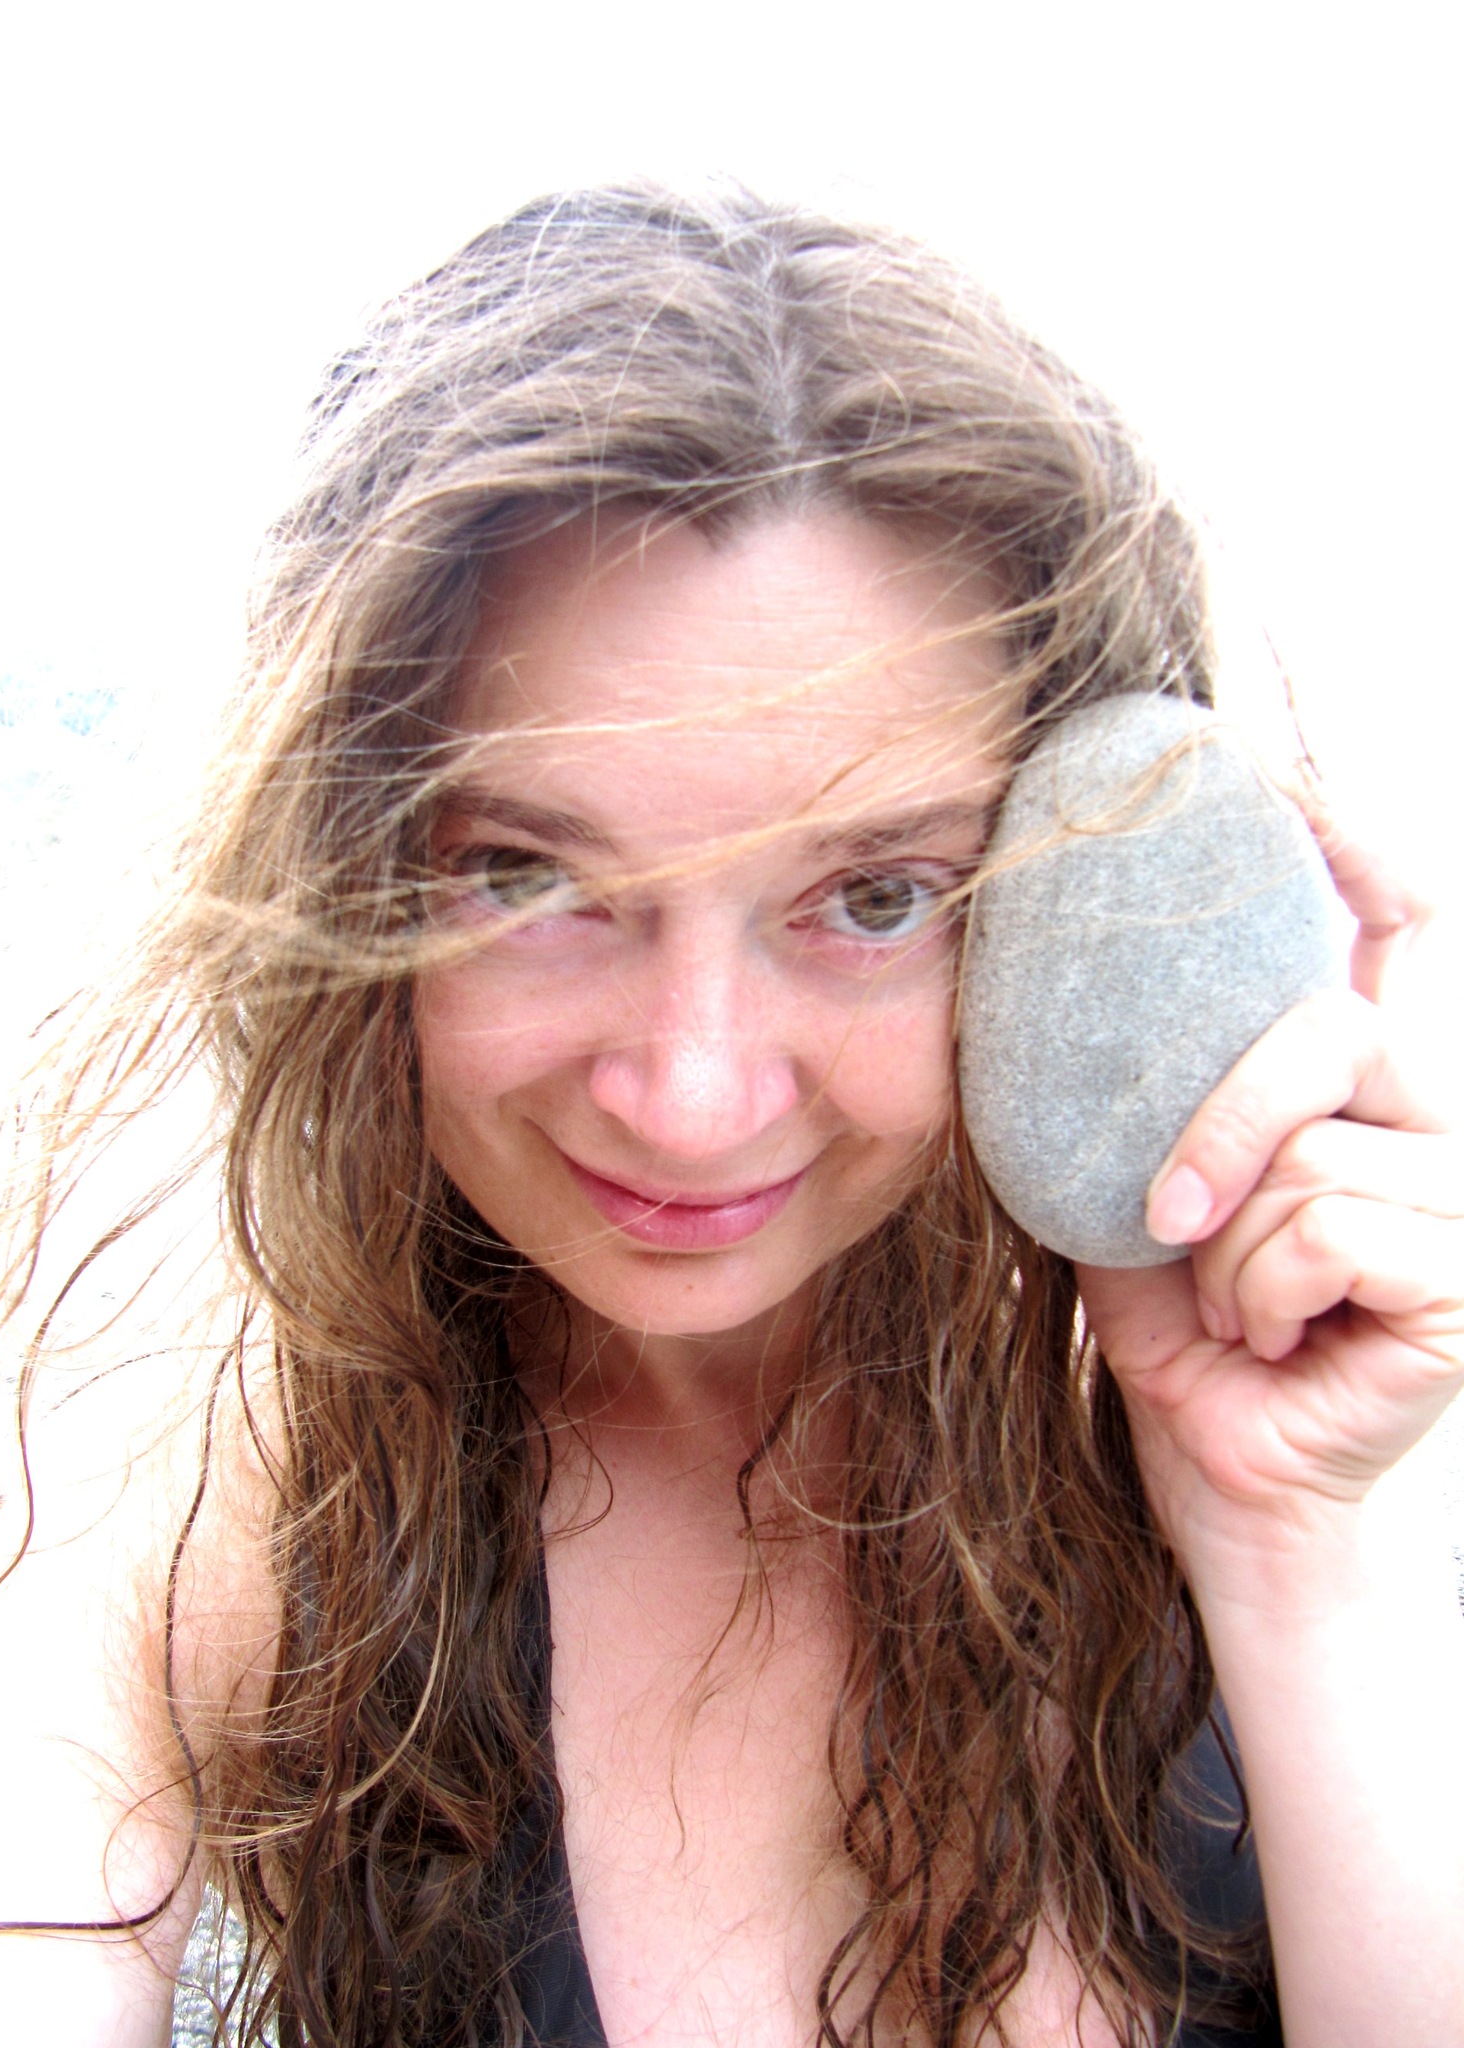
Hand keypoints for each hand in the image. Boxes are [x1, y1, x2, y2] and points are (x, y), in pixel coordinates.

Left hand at [1076, 825, 1463, 1584]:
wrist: (1218, 1476)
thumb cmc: (1178, 1334)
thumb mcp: (1128, 1197)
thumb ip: (1119, 1102)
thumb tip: (1026, 982)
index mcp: (1343, 1086)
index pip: (1380, 931)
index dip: (1350, 844)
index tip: (1284, 776)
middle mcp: (1417, 1120)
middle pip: (1325, 1033)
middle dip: (1220, 1127)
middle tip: (1163, 1222)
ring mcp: (1453, 1198)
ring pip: (1309, 1156)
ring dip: (1225, 1258)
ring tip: (1236, 1316)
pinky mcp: (1462, 1279)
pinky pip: (1329, 1229)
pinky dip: (1263, 1297)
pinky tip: (1279, 1345)